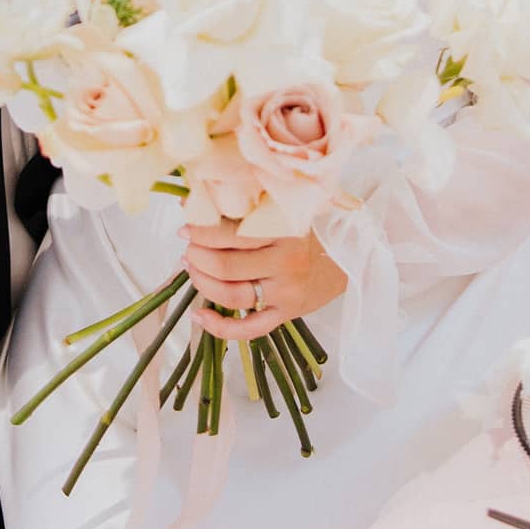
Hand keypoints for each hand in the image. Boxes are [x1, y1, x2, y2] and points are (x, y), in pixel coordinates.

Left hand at [180, 217, 346, 339]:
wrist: (344, 260)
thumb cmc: (303, 232)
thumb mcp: (280, 211)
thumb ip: (242, 206)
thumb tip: (189, 199)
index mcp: (284, 232)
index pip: (231, 235)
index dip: (200, 233)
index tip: (185, 228)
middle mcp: (287, 264)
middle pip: (226, 267)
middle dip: (197, 258)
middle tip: (189, 250)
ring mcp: (286, 293)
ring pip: (231, 296)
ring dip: (202, 283)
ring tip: (192, 270)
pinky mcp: (286, 315)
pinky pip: (248, 329)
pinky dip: (219, 327)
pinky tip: (199, 315)